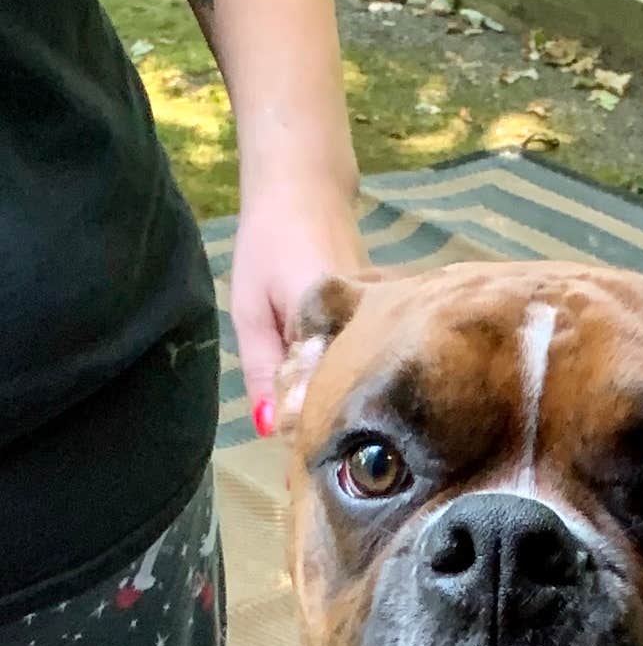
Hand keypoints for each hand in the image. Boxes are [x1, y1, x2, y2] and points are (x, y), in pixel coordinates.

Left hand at [230, 173, 365, 431]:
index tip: (300, 459)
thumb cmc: (270, 240)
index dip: (315, 431)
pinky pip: (368, 360)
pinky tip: (337, 387)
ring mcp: (386, 326)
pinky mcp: (387, 322)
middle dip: (330, 422)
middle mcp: (373, 330)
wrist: (307, 185)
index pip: (331, 400)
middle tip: (311, 454)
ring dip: (342, 400)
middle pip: (354, 396)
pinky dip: (350, 375)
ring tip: (324, 425)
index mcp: (338, 327)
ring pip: (363, 380)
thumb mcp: (251, 308)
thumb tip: (271, 429)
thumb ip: (262, 368)